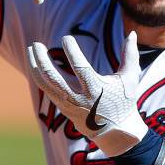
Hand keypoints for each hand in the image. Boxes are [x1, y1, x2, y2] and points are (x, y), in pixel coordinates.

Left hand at [27, 32, 147, 156]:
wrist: (116, 132)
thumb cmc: (124, 101)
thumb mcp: (130, 79)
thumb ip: (130, 55)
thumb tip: (133, 33)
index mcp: (97, 90)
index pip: (80, 68)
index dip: (72, 51)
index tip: (67, 38)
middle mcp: (80, 98)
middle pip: (54, 78)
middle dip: (42, 60)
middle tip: (36, 44)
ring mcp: (69, 105)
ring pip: (46, 84)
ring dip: (35, 66)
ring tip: (31, 49)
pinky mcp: (64, 109)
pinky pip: (47, 90)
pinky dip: (40, 76)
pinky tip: (36, 63)